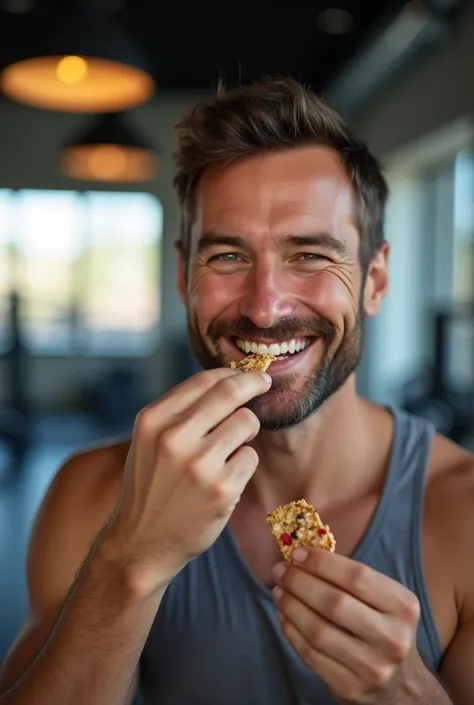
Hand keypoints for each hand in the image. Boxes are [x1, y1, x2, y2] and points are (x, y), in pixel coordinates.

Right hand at [105, 367, 270, 592]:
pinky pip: (250, 457)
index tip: (248, 373)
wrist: (140, 543)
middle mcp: (174, 438)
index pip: (204, 380)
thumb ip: (181, 411)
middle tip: (265, 382)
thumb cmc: (151, 486)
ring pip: (247, 423)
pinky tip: (223, 479)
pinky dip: (242, 465)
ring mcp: (199, 464)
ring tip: (227, 450)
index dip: (232, 372)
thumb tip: (229, 380)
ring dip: (245, 432)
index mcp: (153, 420)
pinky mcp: (222, 489)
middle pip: (230, 392)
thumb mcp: (150, 441)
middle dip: (254, 383)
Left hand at [272, 547, 421, 702]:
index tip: (297, 554)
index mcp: (403, 607)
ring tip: (278, 592)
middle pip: (334, 604)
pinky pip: (310, 654)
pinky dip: (291, 631)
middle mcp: (392, 638)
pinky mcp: (349, 688)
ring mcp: (372, 667)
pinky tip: (284, 616)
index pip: (357, 577)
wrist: (400, 683)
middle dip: (300, 582)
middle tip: (280, 571)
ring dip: (291, 606)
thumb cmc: (382, 627)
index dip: (322, 563)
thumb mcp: (384, 600)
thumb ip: (351, 579)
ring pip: (318, 631)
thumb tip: (302, 557)